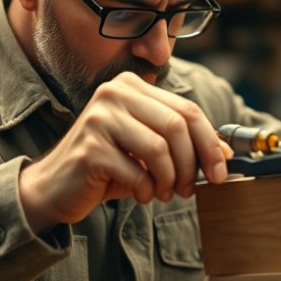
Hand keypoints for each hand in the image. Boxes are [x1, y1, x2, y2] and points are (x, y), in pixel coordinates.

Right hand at [19, 72, 231, 231]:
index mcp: (132, 86)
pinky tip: (141, 194)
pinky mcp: (90, 147)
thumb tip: (226, 154)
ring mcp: (99, 118)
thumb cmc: (107, 166)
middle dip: (191, 164)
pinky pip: (137, 172)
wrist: (55, 187)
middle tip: (190, 189)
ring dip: (169, 179)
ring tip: (164, 193)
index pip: (187, 110)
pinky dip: (147, 190)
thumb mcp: (148, 149)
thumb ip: (182, 143)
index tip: (220, 172)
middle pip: (177, 126)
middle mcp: (114, 93)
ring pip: (159, 148)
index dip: (210, 143)